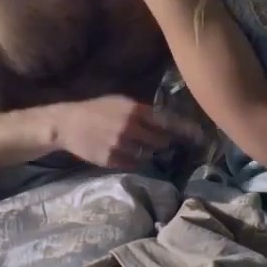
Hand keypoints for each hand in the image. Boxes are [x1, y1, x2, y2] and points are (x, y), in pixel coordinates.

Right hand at [51, 95, 196, 169]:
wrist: (67, 124)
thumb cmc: (96, 109)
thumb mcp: (120, 101)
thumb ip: (142, 110)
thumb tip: (166, 119)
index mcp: (134, 110)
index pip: (167, 121)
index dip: (185, 130)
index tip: (200, 136)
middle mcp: (130, 128)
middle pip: (161, 141)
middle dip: (163, 142)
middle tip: (162, 142)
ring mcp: (121, 146)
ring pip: (148, 155)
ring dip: (148, 152)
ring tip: (138, 146)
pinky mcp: (112, 160)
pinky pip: (134, 164)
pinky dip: (134, 160)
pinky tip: (126, 153)